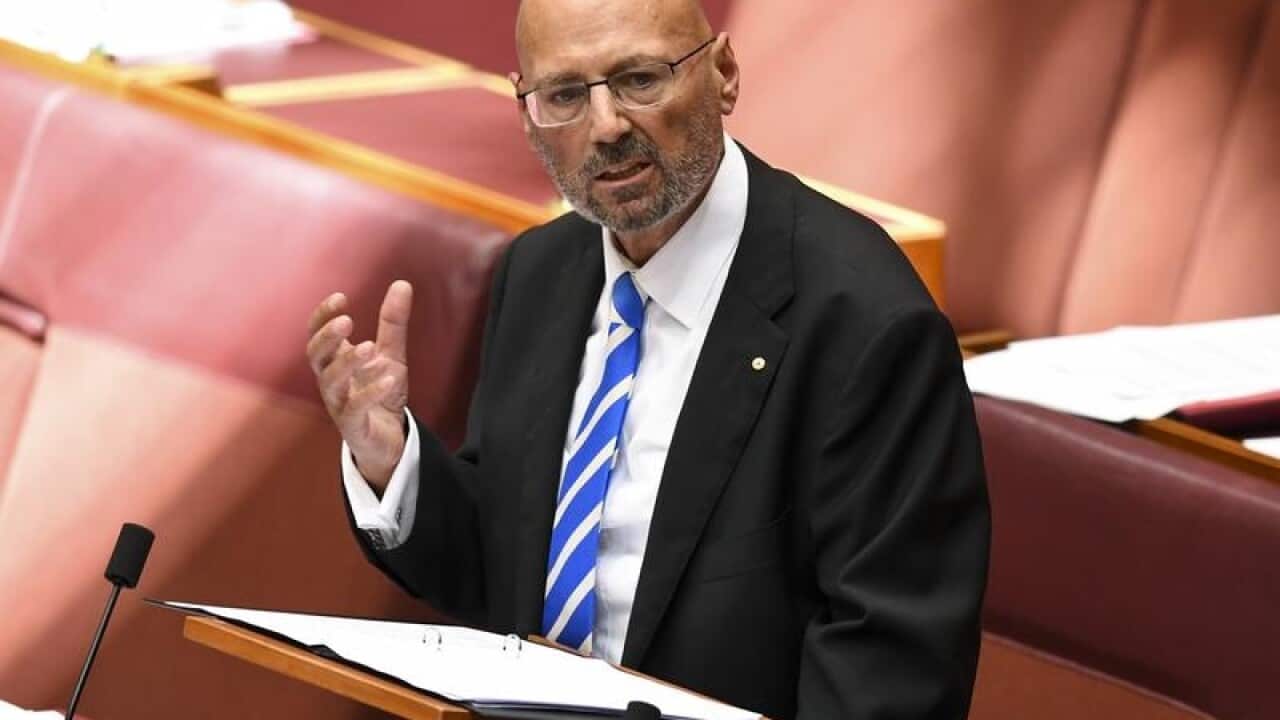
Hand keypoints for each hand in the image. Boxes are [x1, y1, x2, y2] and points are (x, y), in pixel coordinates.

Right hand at [307, 281, 412, 491]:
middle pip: (316, 356)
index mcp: (335, 361)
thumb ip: (393, 322)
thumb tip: (402, 283)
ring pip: (332, 382)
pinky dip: (370, 392)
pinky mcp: (353, 425)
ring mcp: (339, 404)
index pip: (317, 334)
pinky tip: (388, 377)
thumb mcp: (391, 353)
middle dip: (328, 338)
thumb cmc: (381, 394)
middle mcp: (331, 381)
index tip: (341, 297)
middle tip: (347, 322)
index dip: (323, 315)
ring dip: (349, 362)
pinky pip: (355, 408)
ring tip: (370, 348)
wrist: (390, 441)